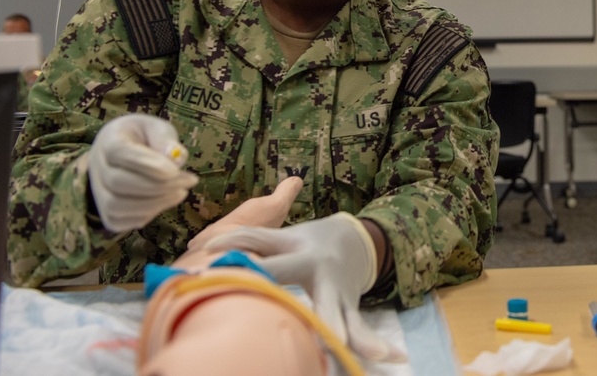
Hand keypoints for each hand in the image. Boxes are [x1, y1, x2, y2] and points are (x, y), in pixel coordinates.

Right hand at [87, 114, 197, 231]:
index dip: (147, 163)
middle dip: (158, 185)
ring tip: (182, 192)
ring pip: (118, 206)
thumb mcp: (157, 128)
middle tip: (190, 180)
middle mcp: (96, 167)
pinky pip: (123, 221)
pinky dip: (148, 214)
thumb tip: (176, 156)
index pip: (119, 152)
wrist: (122, 154)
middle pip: (118, 182)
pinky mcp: (107, 214)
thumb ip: (165, 138)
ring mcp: (98, 193)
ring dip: (155, 203)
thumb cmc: (144, 138)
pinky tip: (166, 200)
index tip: (174, 170)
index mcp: (109, 140)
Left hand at [205, 212, 404, 362]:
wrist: (355, 238)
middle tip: (312, 327)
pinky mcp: (349, 311)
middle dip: (311, 311)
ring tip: (359, 349)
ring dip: (350, 335)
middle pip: (315, 296)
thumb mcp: (284, 236)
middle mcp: (323, 276)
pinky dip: (374, 345)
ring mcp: (339, 296)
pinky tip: (393, 359)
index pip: (271, 262)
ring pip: (342, 318)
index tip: (212, 263)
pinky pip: (361, 331)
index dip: (245, 263)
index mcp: (302, 255)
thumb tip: (204, 245)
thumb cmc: (308, 242)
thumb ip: (249, 239)